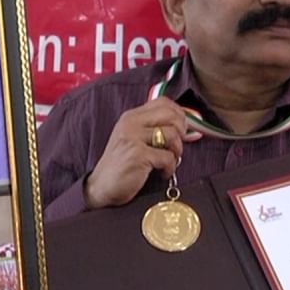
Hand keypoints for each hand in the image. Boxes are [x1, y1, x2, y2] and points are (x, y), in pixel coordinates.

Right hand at [84, 97, 199, 209]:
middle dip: (181, 131)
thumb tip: (188, 129)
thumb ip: (154, 130)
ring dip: (177, 151)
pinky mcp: (138, 154)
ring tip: (169, 161)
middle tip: (177, 146)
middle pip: (170, 115)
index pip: (163, 102)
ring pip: (172, 135)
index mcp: (130, 117)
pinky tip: (163, 173)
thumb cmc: (121, 165)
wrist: (101, 187)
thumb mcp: (133, 140)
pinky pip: (168, 157)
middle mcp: (130, 123)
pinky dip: (170, 168)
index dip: (179, 114)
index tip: (181, 130)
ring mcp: (133, 137)